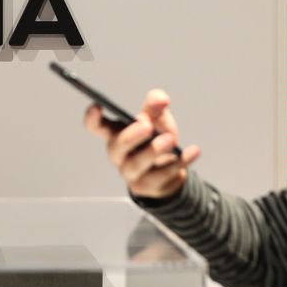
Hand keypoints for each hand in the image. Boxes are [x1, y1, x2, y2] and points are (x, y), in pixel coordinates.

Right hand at [83, 88, 200, 199]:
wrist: (170, 171)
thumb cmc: (157, 141)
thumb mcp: (157, 120)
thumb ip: (155, 106)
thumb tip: (161, 99)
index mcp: (115, 133)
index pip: (97, 127)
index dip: (93, 118)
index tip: (97, 106)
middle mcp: (119, 154)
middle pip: (118, 146)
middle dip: (132, 135)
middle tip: (147, 126)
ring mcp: (130, 172)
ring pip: (139, 163)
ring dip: (155, 151)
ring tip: (171, 139)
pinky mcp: (146, 187)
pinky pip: (162, 175)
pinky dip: (180, 161)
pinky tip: (193, 151)